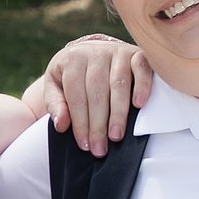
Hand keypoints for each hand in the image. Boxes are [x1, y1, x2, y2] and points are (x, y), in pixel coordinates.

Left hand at [39, 31, 149, 154]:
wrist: (91, 50)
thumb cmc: (73, 72)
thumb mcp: (55, 84)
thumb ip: (55, 104)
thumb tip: (61, 124)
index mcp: (72, 59)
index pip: (76, 95)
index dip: (80, 122)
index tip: (85, 144)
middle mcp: (95, 52)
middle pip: (97, 92)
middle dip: (98, 124)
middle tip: (100, 147)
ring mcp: (117, 51)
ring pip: (119, 84)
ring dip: (118, 113)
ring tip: (116, 135)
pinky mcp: (136, 53)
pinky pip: (142, 67)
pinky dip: (142, 86)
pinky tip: (139, 105)